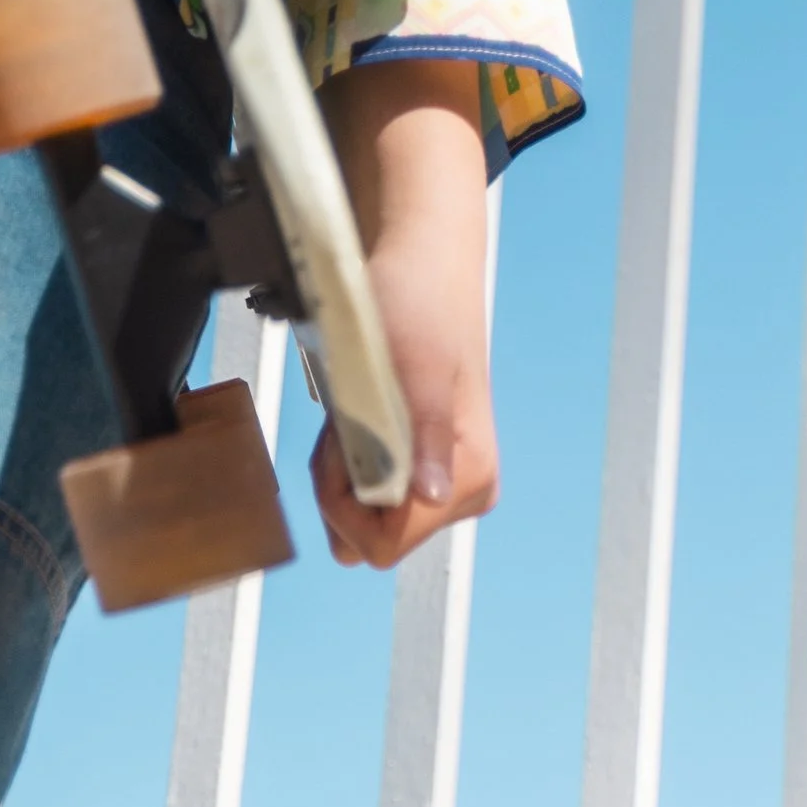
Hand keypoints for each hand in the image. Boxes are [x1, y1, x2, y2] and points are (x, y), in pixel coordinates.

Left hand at [309, 53, 495, 570]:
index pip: (387, 543)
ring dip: (340, 469)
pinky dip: (345, 457)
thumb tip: (435, 496)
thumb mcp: (416, 369)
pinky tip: (352, 416)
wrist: (420, 263)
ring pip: (365, 514)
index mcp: (469, 477)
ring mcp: (441, 477)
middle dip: (339, 489)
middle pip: (373, 535)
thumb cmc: (417, 304)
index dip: (345, 505)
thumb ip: (425, 436)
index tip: (338, 449)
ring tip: (349, 410)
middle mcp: (462, 488)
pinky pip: (367, 488)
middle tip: (340, 424)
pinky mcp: (419, 460)